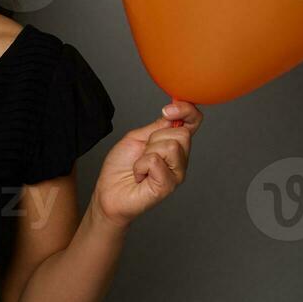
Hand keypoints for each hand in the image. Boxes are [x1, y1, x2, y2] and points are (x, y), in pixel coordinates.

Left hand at [91, 101, 202, 229]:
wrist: (109, 191)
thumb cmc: (121, 167)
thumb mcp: (137, 137)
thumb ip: (157, 126)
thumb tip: (174, 114)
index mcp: (174, 144)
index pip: (193, 122)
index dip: (187, 111)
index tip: (169, 110)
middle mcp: (180, 159)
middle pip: (182, 134)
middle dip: (155, 138)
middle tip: (144, 152)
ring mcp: (176, 173)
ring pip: (170, 146)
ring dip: (147, 153)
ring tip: (141, 165)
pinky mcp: (168, 185)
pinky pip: (156, 161)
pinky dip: (140, 166)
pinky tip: (140, 175)